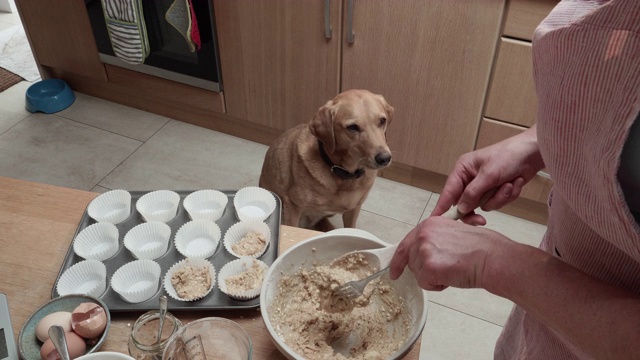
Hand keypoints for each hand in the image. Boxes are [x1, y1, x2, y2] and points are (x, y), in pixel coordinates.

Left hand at [389, 216, 512, 289]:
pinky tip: (452, 276)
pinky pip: (425, 284)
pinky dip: (438, 285)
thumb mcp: (453, 233)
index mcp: (429, 224)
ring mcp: (424, 250)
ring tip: (453, 269)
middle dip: (425, 270)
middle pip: (411, 261)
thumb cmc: (482, 248)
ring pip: (418, 274)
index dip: (400, 260)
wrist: (493, 258)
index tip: (395, 271)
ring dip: (434, 277)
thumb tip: (425, 253)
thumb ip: (436, 240)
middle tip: (445, 270)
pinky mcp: (429, 267)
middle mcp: (423, 234)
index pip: (406, 244)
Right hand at [433, 126, 543, 223]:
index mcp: (463, 170)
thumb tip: (460, 209)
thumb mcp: (488, 174)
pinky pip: (498, 202)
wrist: (533, 153)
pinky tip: (514, 182)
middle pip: (465, 204)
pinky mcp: (497, 191)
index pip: (448, 192)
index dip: (441, 207)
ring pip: (484, 205)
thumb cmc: (508, 156)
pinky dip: (508, 195)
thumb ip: (472, 193)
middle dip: (476, 210)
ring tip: (508, 184)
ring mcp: (484, 186)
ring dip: (499, 198)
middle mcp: (470, 179)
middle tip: (481, 221)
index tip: (435, 221)